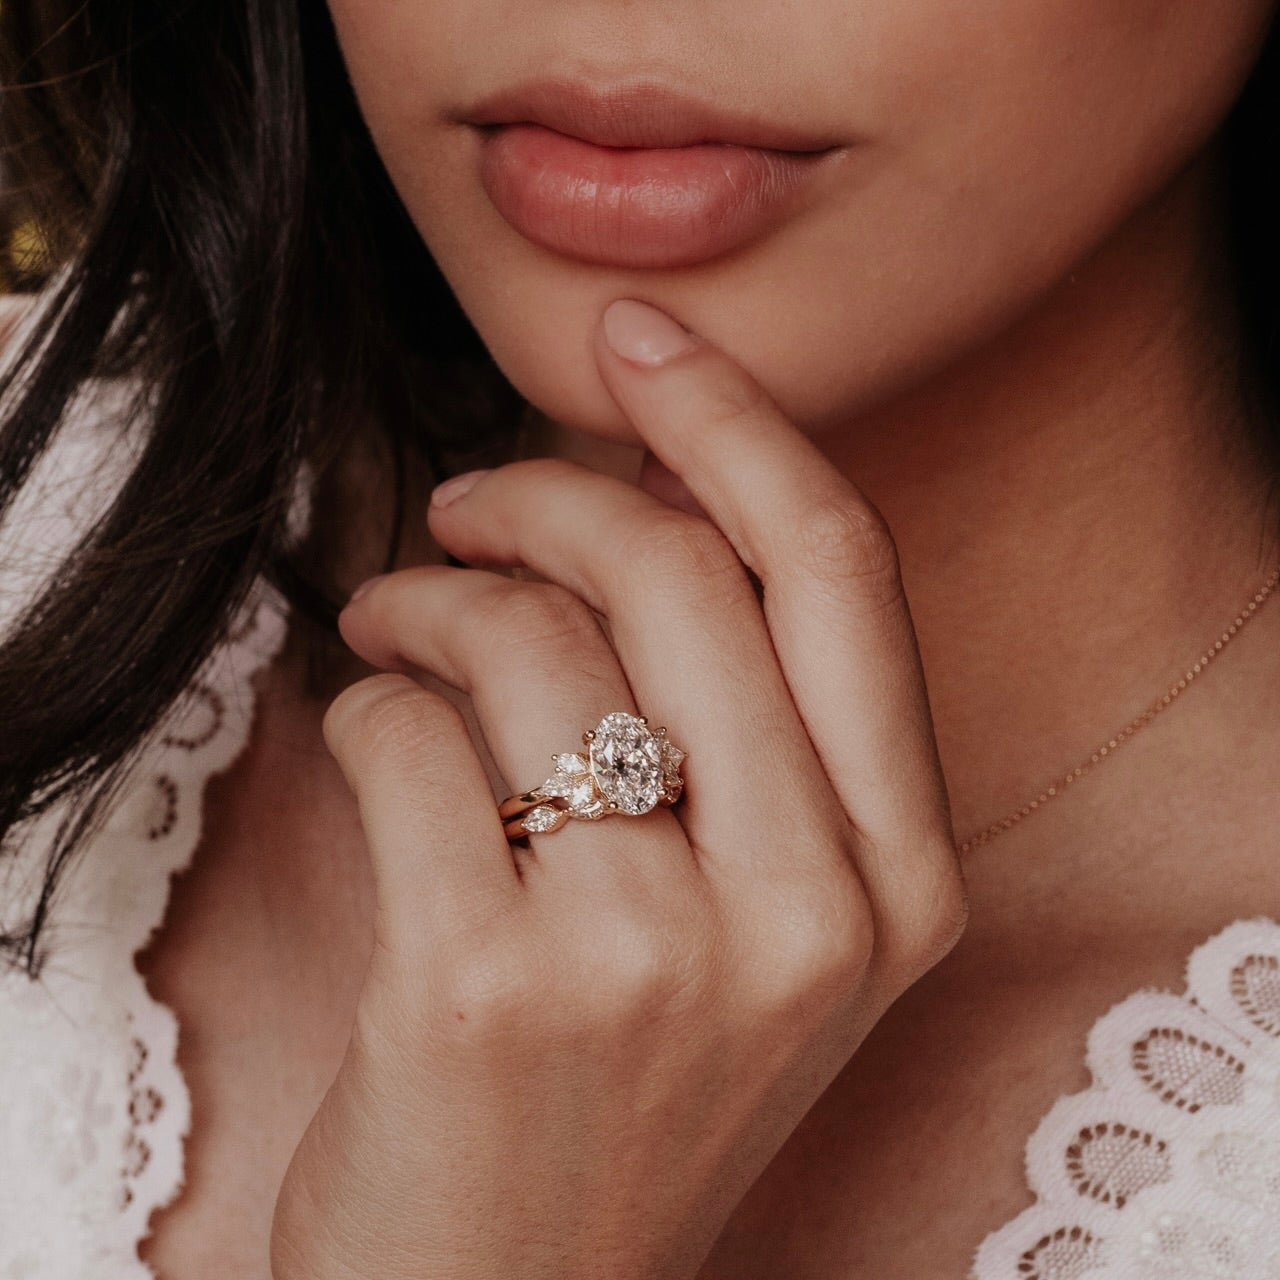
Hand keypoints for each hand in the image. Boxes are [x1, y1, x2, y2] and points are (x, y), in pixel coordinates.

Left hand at [269, 299, 966, 1279]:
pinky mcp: (488, 990)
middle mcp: (808, 914)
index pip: (839, 572)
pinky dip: (361, 707)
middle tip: (468, 495)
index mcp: (900, 881)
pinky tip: (367, 746)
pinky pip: (404, 736)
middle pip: (676, 571)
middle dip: (547, 490)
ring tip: (395, 632)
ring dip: (431, 600)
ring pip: (524, 640)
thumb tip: (652, 490)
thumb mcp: (757, 917)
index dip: (736, 421)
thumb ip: (747, 719)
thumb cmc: (626, 1084)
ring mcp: (651, 958)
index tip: (640, 339)